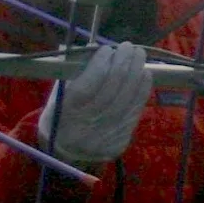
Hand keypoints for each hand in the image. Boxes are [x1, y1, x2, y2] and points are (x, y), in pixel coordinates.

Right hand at [39, 41, 151, 163]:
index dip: (100, 64)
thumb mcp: (58, 94)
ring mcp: (105, 136)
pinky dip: (142, 90)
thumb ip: (74, 72)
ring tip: (139, 56)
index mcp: (66, 113)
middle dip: (123, 64)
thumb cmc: (60, 116)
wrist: (65, 155)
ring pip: (126, 100)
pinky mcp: (119, 141)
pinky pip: (134, 112)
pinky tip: (145, 74)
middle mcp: (86, 126)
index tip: (107, 49)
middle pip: (111, 91)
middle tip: (128, 47)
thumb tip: (95, 48)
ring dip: (136, 73)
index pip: (88, 85)